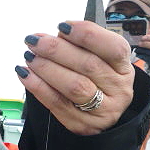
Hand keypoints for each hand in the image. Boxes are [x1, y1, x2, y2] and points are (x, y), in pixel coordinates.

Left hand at [15, 20, 133, 135]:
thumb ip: (83, 47)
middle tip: (35, 40)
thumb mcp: (99, 61)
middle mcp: (118, 90)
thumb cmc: (95, 81)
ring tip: (30, 56)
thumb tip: (56, 35)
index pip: (113, 48)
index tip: (63, 26)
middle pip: (88, 65)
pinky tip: (25, 74)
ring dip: (47, 68)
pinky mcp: (81, 124)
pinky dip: (38, 87)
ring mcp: (102, 110)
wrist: (99, 117)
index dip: (87, 34)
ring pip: (73, 86)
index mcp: (124, 68)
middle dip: (57, 50)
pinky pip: (56, 104)